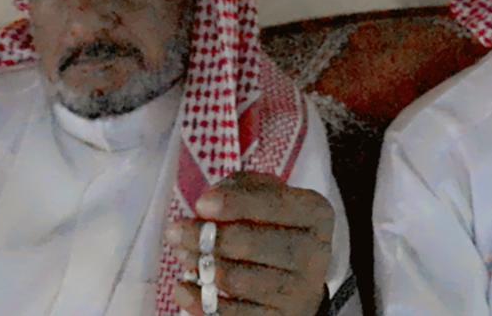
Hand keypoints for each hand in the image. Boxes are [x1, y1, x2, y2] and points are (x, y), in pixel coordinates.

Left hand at [166, 172, 333, 314]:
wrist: (295, 279)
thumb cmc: (273, 227)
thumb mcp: (265, 196)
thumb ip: (239, 188)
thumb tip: (207, 205)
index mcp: (316, 214)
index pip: (275, 204)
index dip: (234, 204)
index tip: (201, 204)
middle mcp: (314, 253)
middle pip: (251, 244)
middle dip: (206, 237)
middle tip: (176, 231)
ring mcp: (298, 291)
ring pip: (238, 281)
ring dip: (201, 267)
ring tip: (182, 256)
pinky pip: (233, 315)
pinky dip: (201, 302)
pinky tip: (183, 288)